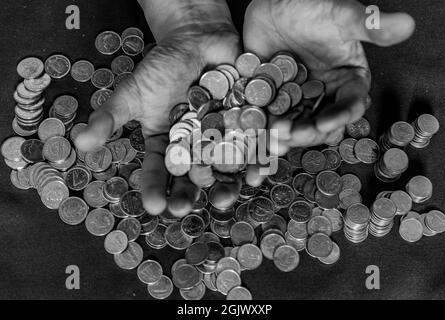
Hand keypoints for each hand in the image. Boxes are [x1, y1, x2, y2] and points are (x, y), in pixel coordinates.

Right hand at [75, 0, 240, 216]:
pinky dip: (255, 160)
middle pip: (192, 177)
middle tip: (185, 208)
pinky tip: (257, 175)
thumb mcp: (134, 92)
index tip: (155, 206)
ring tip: (225, 198)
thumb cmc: (163, 66)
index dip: (154, 188)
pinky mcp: (245, 125)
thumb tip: (79, 143)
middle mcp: (194, 147)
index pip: (157, 171)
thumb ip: (110, 117)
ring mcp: (220, 138)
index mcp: (166, 144)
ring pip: (223, 169)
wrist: (197, 39)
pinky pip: (251, 147)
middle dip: (188, 194)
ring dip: (225, 186)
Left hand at [243, 0, 414, 151]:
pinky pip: (268, 122)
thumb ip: (369, 25)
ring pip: (293, 128)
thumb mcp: (340, 15)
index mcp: (347, 83)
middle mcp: (324, 97)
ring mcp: (297, 102)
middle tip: (289, 133)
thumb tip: (407, 25)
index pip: (350, 106)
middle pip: (319, 124)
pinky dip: (259, 136)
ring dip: (282, 139)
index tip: (323, 124)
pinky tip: (251, 146)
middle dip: (305, 133)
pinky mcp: (272, 102)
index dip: (339, 118)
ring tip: (269, 140)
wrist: (273, 6)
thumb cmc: (310, 7)